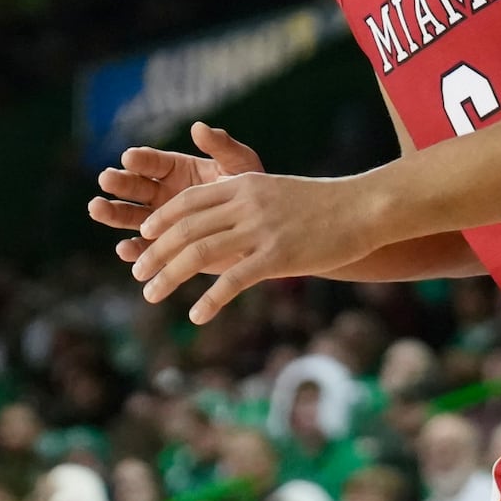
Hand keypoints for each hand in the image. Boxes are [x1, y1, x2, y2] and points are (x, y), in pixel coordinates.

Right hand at [88, 122, 263, 265]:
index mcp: (178, 169)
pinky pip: (144, 249)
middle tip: (106, 178)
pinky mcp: (165, 248)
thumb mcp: (240, 165)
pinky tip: (125, 248)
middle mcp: (163, 193)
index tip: (129, 156)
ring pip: (130, 216)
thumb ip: (222, 147)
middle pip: (135, 187)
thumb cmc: (251, 191)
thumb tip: (199, 126)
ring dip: (113, 213)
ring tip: (96, 207)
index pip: (154, 162)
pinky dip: (134, 250)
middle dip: (120, 182)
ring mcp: (161, 221)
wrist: (262, 229)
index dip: (142, 159)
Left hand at [133, 172, 384, 323]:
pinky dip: (210, 300)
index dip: (162, 220)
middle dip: (155, 252)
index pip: (189, 200)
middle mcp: (246, 203)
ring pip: (199, 253)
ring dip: (168, 275)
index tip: (145, 237)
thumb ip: (246, 200)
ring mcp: (260, 230)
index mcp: (244, 184)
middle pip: (186, 228)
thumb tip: (221, 217)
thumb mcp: (277, 190)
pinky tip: (197, 316)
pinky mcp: (277, 256)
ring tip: (150, 294)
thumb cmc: (323, 203)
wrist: (363, 207)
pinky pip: (233, 281)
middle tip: (138, 274)